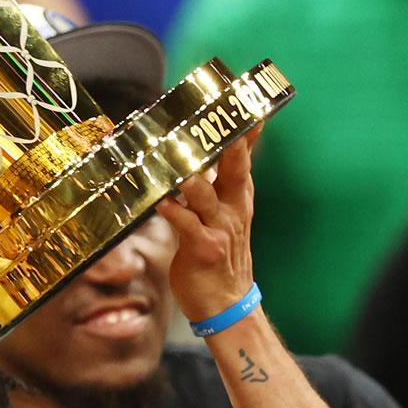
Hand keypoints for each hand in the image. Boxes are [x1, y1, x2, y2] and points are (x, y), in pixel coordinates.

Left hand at [156, 132, 258, 323]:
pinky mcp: (203, 249)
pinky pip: (187, 226)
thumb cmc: (218, 257)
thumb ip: (213, 188)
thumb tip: (199, 161)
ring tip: (181, 166)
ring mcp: (219, 229)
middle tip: (220, 119)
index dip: (246, 132)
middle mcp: (232, 210)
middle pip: (233, 170)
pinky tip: (161, 203)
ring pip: (206, 196)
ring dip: (193, 180)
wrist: (226, 303)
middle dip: (228, 144)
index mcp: (237, 199)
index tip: (244, 104)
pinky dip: (174, 213)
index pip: (244, 158)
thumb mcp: (223, 217)